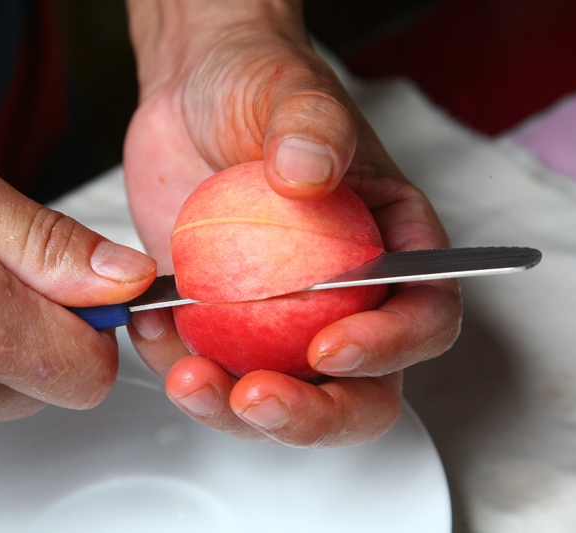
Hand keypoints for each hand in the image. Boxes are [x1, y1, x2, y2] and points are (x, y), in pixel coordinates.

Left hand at [122, 0, 461, 445]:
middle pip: (360, 390)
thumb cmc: (261, 88)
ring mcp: (282, 318)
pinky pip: (212, 369)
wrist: (194, 97)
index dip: (389, 348)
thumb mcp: (291, 91)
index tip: (330, 347)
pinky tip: (152, 329)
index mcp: (391, 247)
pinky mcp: (224, 322)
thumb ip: (311, 127)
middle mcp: (346, 296)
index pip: (423, 317)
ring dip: (234, 409)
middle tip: (258, 398)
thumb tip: (310, 173)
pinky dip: (180, 367)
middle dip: (314, 414)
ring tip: (188, 375)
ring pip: (281, 397)